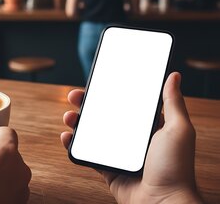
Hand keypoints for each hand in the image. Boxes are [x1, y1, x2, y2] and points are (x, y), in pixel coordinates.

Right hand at [61, 72, 202, 203]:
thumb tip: (174, 76)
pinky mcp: (107, 167)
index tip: (96, 82)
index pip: (124, 103)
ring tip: (69, 116)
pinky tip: (67, 136)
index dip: (108, 91)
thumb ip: (173, 102)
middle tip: (75, 95)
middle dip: (87, 103)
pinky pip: (86, 153)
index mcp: (146, 126)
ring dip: (77, 121)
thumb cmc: (175, 168)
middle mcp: (130, 138)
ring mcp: (117, 152)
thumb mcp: (178, 129)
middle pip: (103, 114)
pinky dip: (74, 144)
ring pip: (91, 132)